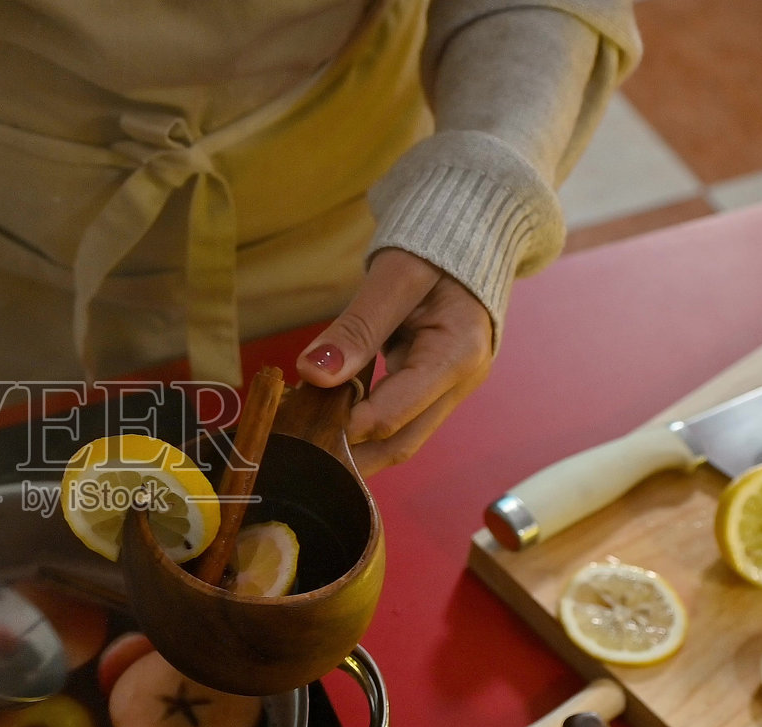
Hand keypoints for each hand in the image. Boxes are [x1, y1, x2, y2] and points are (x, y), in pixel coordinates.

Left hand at [294, 249, 494, 475]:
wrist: (469, 235)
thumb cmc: (435, 249)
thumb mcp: (394, 277)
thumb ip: (357, 327)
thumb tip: (312, 373)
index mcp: (457, 356)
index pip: (393, 416)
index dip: (343, 427)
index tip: (295, 425)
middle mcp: (459, 383)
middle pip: (397, 443)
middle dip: (346, 456)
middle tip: (292, 453)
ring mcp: (447, 389)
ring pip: (395, 437)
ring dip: (350, 445)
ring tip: (301, 438)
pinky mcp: (431, 386)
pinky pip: (393, 416)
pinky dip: (357, 421)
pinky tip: (320, 414)